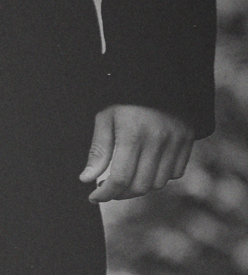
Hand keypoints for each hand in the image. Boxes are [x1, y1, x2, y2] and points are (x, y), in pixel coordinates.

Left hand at [79, 104, 193, 202]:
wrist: (160, 78)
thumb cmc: (126, 99)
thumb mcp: (106, 118)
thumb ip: (98, 150)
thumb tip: (86, 179)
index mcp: (133, 134)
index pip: (120, 178)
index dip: (105, 193)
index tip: (93, 196)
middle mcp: (158, 140)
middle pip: (140, 186)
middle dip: (120, 194)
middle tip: (107, 189)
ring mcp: (176, 141)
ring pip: (158, 183)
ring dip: (138, 188)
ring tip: (124, 180)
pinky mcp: (188, 141)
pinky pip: (175, 173)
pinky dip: (158, 177)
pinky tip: (144, 169)